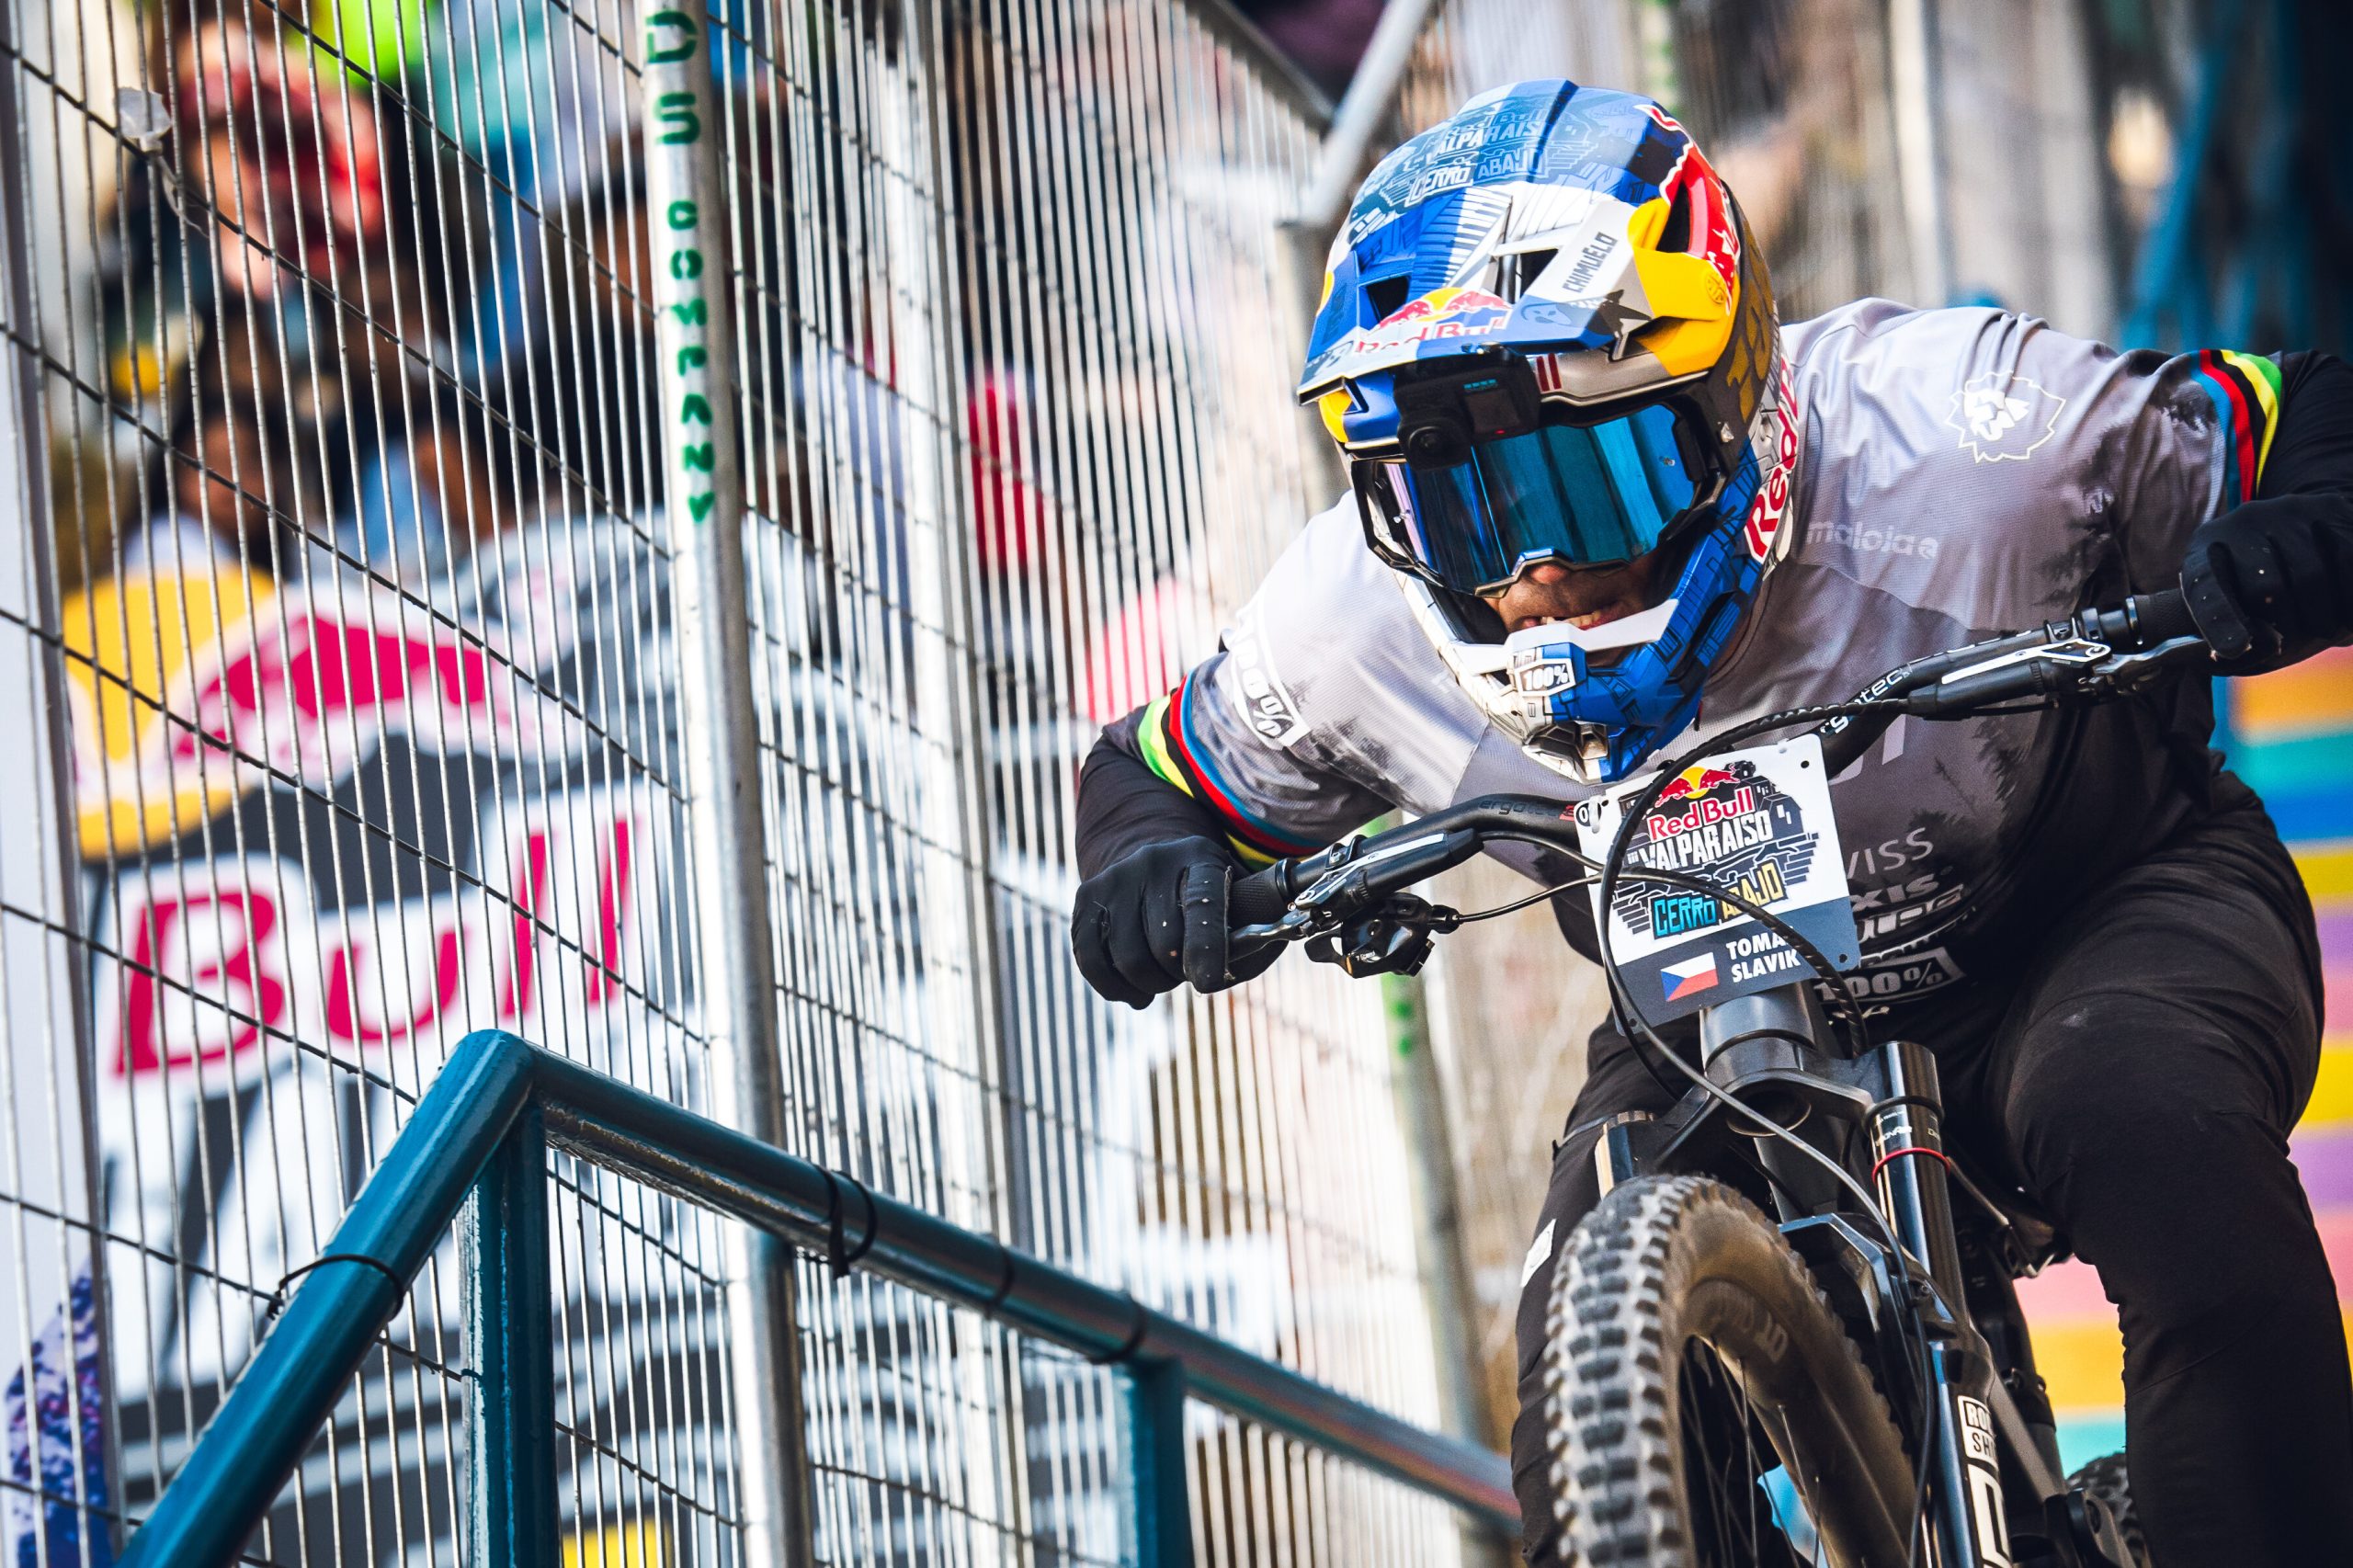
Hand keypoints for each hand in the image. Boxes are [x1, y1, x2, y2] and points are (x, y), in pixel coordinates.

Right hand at [1069, 837, 1276, 1007]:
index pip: (1202, 905)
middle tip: (1188, 970)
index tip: (1208, 983)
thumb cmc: (1210, 898)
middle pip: (1164, 945)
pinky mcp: (1086, 896)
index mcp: (1201, 858)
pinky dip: (1114, 988)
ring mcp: (1115, 878)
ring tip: (1163, 974)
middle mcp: (1152, 861)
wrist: (1155, 863)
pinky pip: (1091, 962)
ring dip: (1151, 984)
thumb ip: (1248, 945)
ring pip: (1128, 960)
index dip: (1206, 948)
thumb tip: (1218, 979)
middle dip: (1180, 973)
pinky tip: (1134, 990)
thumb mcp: (1241, 906)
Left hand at [2181, 492, 2352, 661]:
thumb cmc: (2253, 587)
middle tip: (2292, 643)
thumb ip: (2223, 631)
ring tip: (2322, 630)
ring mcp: (2287, 510)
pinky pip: (2346, 558)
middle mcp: (2242, 522)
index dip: (2218, 619)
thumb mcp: (2227, 604)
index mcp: (2204, 550)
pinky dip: (2348, 598)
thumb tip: (2235, 649)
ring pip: (2311, 577)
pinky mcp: (2328, 507)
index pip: (2205, 586)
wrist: (2292, 535)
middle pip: (2267, 589)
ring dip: (2321, 617)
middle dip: (2284, 627)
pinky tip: (2346, 618)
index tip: (2232, 649)